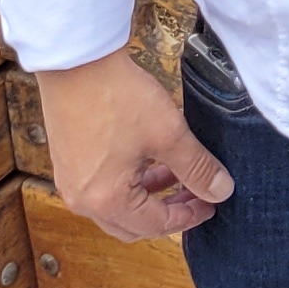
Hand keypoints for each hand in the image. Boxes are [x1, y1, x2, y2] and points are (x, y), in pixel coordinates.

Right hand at [37, 48, 232, 241]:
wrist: (77, 62)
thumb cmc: (117, 96)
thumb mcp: (168, 133)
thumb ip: (197, 166)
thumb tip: (220, 190)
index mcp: (106, 200)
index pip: (155, 225)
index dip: (188, 217)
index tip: (212, 203)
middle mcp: (82, 199)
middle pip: (132, 225)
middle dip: (168, 212)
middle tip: (197, 193)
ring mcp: (71, 181)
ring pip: (117, 206)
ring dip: (149, 195)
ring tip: (178, 173)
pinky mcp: (68, 161)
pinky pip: (102, 187)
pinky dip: (130, 181)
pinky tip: (150, 159)